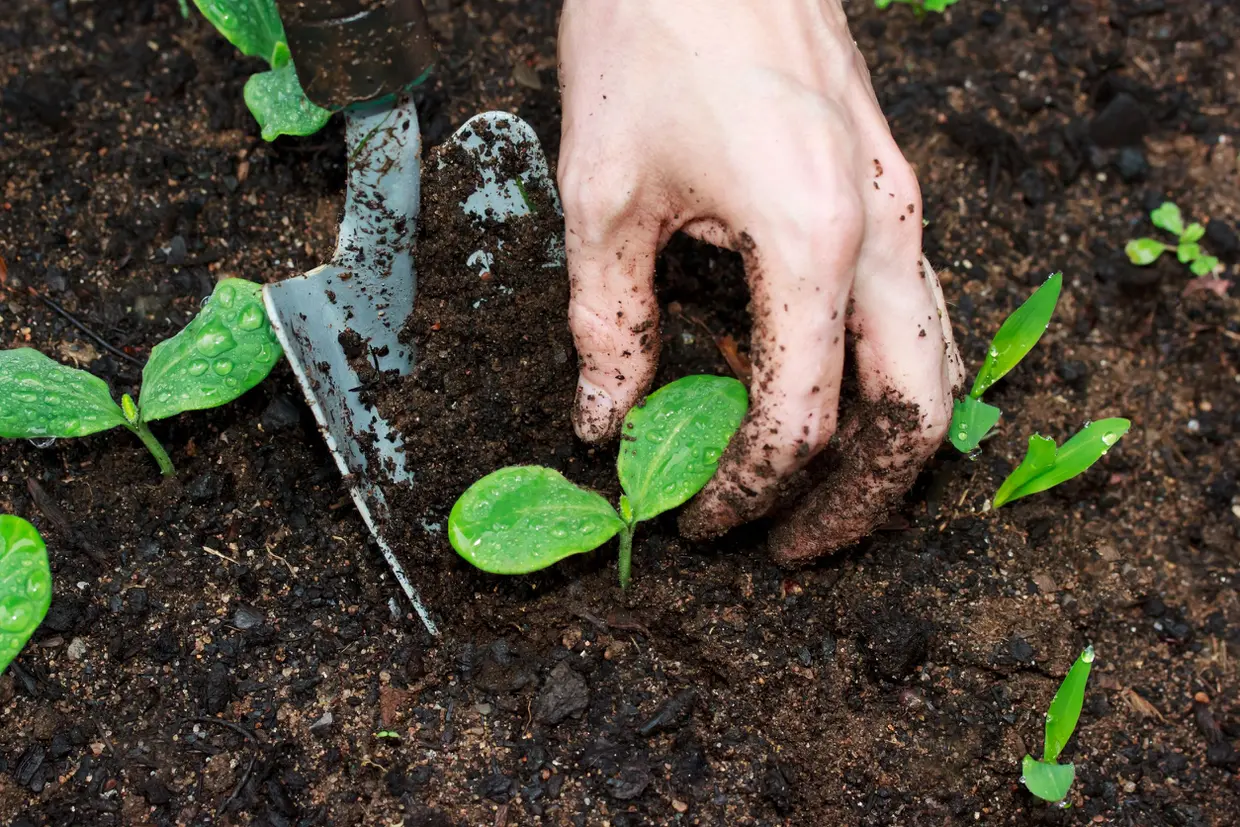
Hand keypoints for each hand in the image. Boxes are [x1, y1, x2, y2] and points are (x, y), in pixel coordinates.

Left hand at [556, 0, 963, 562]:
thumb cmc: (651, 30)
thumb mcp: (602, 194)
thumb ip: (607, 324)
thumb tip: (606, 422)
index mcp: (814, 239)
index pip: (803, 418)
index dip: (748, 490)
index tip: (696, 518)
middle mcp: (884, 230)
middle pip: (917, 414)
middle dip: (859, 500)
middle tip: (791, 545)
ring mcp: (900, 205)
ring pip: (931, 364)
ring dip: (876, 443)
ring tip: (805, 487)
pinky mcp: (885, 185)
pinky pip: (907, 309)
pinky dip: (868, 373)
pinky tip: (801, 383)